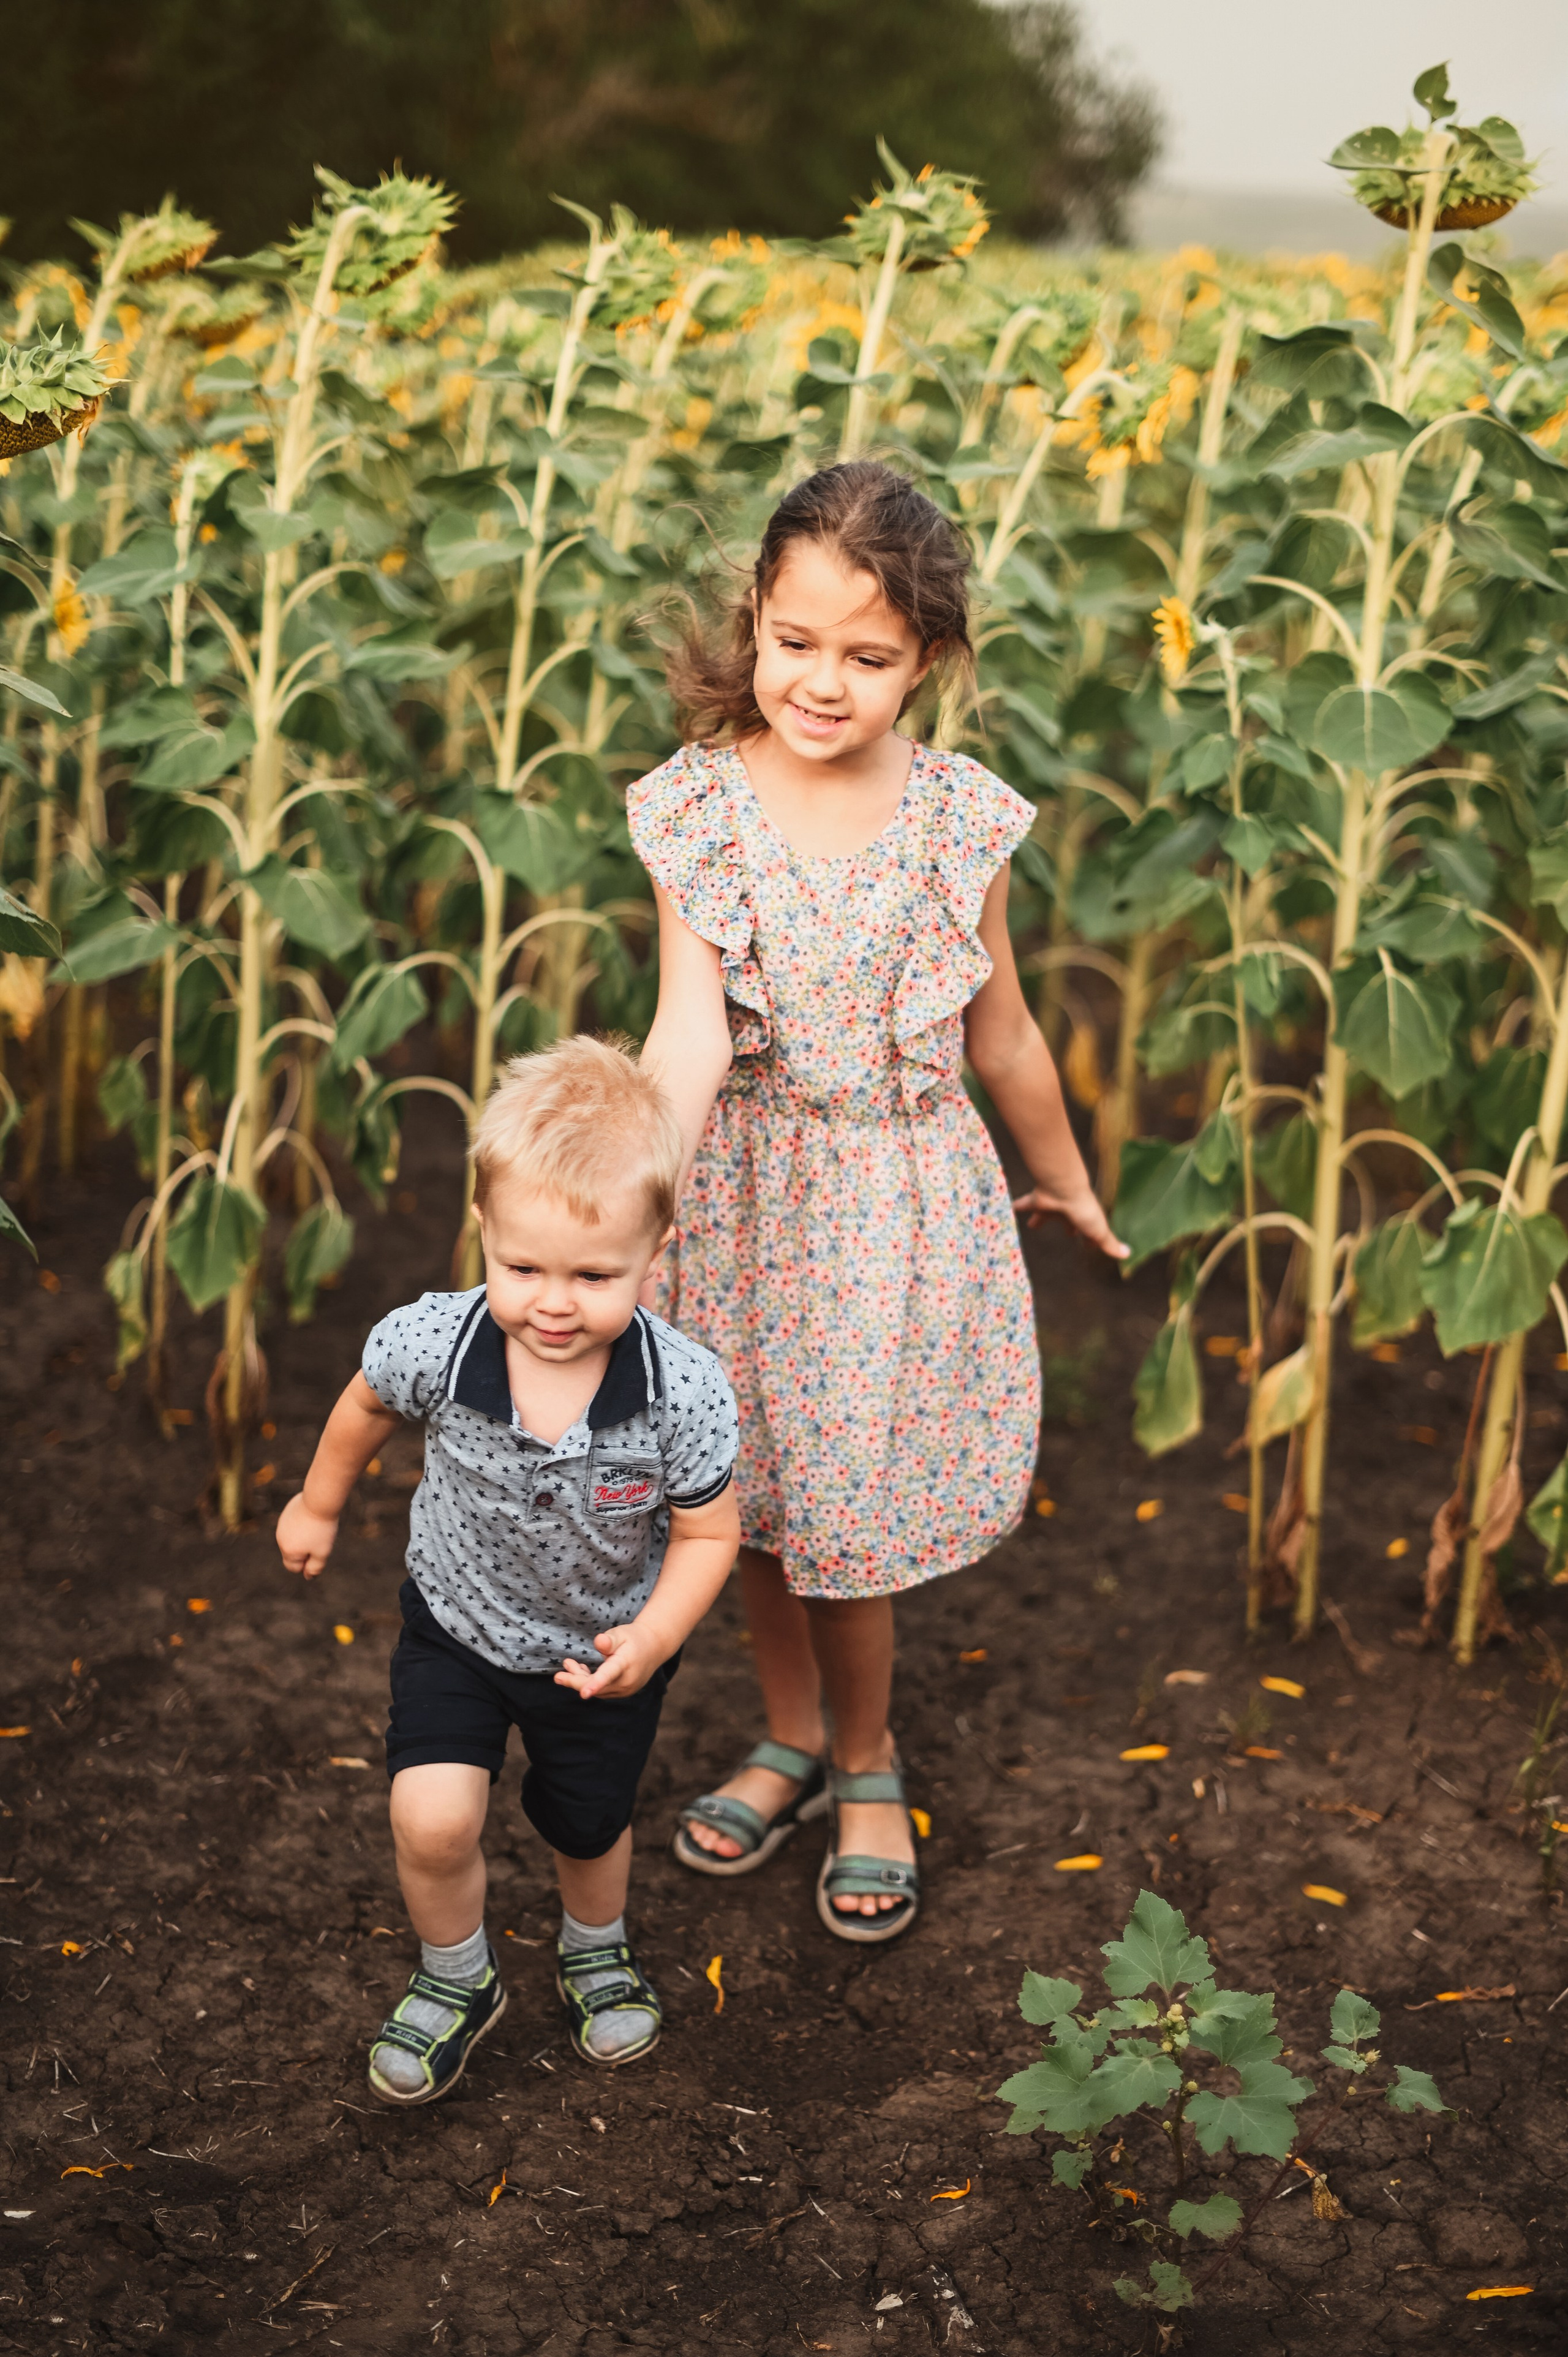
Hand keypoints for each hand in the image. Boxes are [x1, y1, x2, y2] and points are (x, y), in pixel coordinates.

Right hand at [276, 1492, 338, 1578]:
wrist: (319, 1499)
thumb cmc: (322, 1528)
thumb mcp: (322, 1552)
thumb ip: (314, 1567)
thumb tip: (308, 1576)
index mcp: (288, 1551)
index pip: (294, 1567)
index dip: (308, 1563)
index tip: (318, 1550)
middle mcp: (280, 1538)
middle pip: (293, 1553)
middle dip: (305, 1550)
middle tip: (319, 1538)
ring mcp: (282, 1525)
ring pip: (294, 1539)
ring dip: (304, 1537)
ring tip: (317, 1527)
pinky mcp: (286, 1513)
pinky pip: (294, 1526)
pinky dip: (303, 1525)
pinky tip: (313, 1517)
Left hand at [554, 1621, 665, 1699]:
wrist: (654, 1648)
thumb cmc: (634, 1638)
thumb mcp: (621, 1633)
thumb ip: (609, 1640)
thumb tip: (598, 1642)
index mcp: (625, 1664)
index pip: (608, 1675)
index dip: (595, 1684)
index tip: (584, 1693)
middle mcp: (626, 1681)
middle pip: (596, 1685)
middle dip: (575, 1681)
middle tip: (557, 1676)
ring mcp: (625, 1690)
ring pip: (598, 1689)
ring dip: (580, 1679)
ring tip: (568, 1664)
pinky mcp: (622, 1692)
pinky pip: (602, 1690)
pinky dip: (590, 1682)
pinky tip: (581, 1670)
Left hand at [1013, 1181, 1129, 1261]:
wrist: (1065, 1189)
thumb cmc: (1084, 1211)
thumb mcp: (1099, 1231)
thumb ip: (1109, 1244)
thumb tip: (1126, 1254)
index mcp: (1082, 1220)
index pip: (1087, 1230)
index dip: (1088, 1238)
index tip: (1088, 1244)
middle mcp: (1066, 1212)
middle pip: (1066, 1221)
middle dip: (1065, 1225)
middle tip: (1065, 1231)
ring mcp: (1051, 1206)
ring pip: (1043, 1213)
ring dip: (1037, 1219)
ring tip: (1030, 1225)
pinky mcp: (1035, 1200)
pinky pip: (1021, 1204)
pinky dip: (1014, 1207)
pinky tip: (1005, 1209)